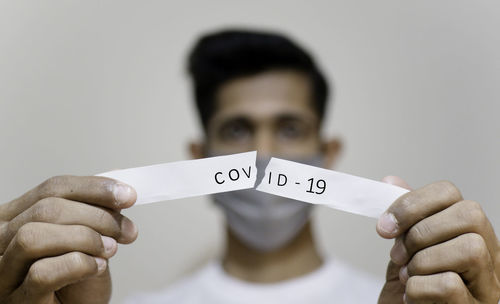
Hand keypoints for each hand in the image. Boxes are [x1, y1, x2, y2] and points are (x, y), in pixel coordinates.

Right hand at [0, 176, 137, 303]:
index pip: (51, 188)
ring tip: (110, 249)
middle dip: (96, 216)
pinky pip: (41, 273)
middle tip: (127, 230)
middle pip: (45, 209)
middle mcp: (0, 240)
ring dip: (84, 238)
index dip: (93, 188)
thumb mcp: (88, 239)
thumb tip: (120, 178)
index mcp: (15, 217)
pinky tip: (96, 267)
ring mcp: (2, 272)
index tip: (129, 194)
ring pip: (34, 237)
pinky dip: (76, 265)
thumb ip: (95, 210)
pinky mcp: (14, 300)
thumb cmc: (77, 282)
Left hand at [377, 176, 499, 303]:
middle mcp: (489, 254)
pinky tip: (411, 296)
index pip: (450, 193)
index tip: (384, 226)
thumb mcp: (405, 245)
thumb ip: (404, 216)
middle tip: (399, 254)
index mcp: (468, 231)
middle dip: (421, 231)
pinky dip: (419, 288)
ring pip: (470, 248)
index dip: (412, 203)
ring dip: (423, 261)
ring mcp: (487, 284)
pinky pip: (451, 285)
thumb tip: (390, 181)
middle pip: (470, 214)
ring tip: (407, 276)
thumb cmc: (410, 285)